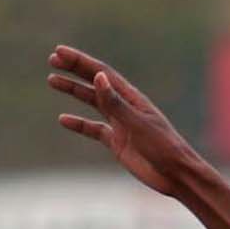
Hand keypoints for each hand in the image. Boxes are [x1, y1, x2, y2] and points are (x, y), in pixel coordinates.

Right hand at [47, 44, 200, 198]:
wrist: (177, 175)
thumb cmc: (163, 147)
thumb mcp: (137, 123)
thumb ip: (116, 102)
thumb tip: (98, 77)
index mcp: (132, 98)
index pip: (103, 74)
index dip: (81, 62)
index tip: (60, 52)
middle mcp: (125, 107)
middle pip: (95, 84)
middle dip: (74, 71)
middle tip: (52, 60)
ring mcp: (121, 124)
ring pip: (92, 103)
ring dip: (73, 91)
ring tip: (53, 80)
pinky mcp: (118, 142)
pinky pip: (94, 129)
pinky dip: (79, 124)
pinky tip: (63, 119)